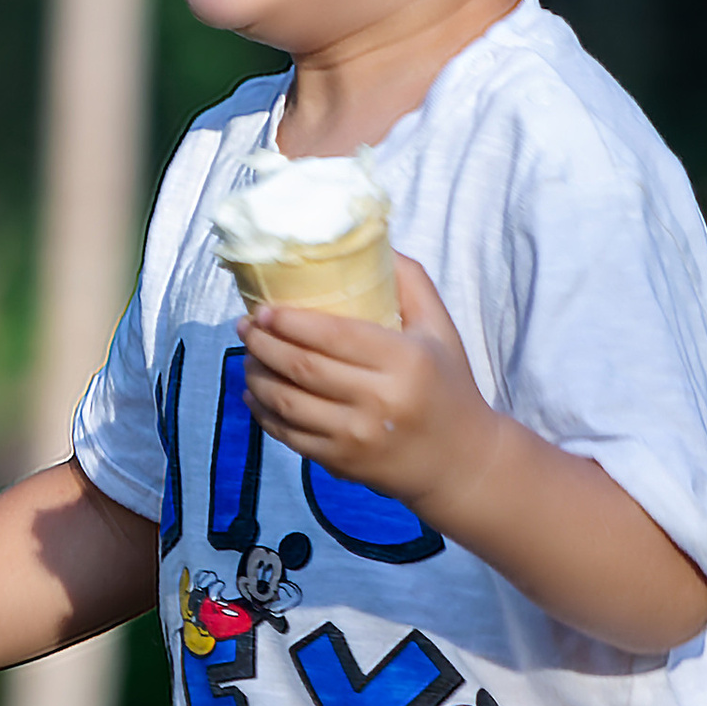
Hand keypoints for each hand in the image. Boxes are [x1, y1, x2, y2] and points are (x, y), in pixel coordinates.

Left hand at [238, 256, 495, 516]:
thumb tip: (371, 242)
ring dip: (256, 377)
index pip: (332, 335)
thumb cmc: (447, 386)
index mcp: (405, 361)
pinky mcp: (343, 463)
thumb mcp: (440, 329)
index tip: (264, 309)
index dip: (289, 321)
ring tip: (247, 357)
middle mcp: (380, 400)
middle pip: (302, 367)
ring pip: (287, 402)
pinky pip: (290, 436)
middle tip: (246, 327)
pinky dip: (264, 414)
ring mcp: (357, 437)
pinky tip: (255, 394)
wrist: (460, 461)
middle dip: (263, 343)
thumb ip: (410, 282)